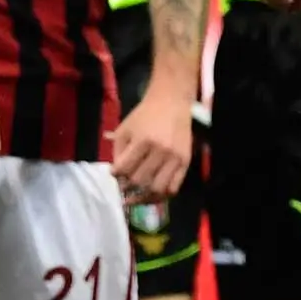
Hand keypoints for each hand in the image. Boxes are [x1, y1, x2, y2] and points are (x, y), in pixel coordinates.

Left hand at [110, 89, 194, 205]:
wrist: (172, 102)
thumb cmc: (144, 114)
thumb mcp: (125, 128)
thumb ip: (118, 151)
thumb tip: (117, 175)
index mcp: (143, 140)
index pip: (124, 169)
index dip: (116, 175)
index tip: (115, 175)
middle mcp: (161, 150)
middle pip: (139, 181)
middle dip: (128, 186)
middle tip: (124, 187)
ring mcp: (175, 158)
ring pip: (157, 189)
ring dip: (144, 196)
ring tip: (137, 197)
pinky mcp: (186, 162)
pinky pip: (174, 188)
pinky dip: (162, 195)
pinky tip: (153, 194)